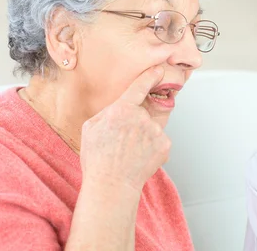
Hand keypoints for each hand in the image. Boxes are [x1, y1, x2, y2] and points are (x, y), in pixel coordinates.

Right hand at [80, 65, 170, 192]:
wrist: (111, 185)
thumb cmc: (98, 159)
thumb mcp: (91, 128)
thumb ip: (108, 112)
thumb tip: (119, 107)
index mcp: (122, 109)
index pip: (140, 86)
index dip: (150, 75)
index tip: (158, 69)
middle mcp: (142, 117)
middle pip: (143, 113)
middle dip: (136, 123)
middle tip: (122, 142)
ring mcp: (156, 131)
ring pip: (152, 129)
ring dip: (144, 137)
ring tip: (129, 153)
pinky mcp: (165, 145)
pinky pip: (159, 142)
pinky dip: (152, 149)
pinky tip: (139, 158)